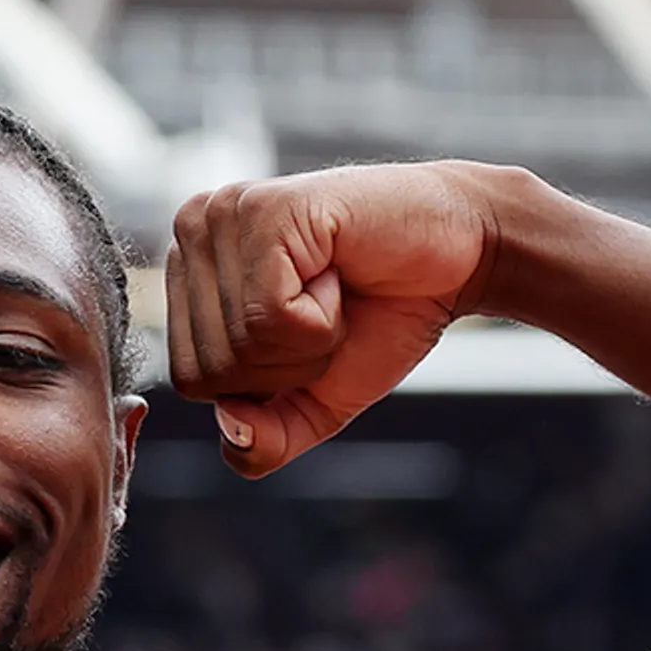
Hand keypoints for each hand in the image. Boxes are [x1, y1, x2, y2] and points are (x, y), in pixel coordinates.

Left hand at [165, 163, 507, 478]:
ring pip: (240, 345)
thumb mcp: (314, 400)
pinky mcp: (264, 210)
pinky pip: (270, 318)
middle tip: (330, 307)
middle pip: (209, 370)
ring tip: (335, 285)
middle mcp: (192, 231)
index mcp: (189, 273)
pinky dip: (322, 319)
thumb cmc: (382, 316)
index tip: (310, 329)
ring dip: (311, 338)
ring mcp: (223, 214)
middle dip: (289, 365)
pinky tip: (339, 271)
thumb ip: (264, 440)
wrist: (461, 256)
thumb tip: (231, 429)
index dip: (266, 383)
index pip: (192, 381)